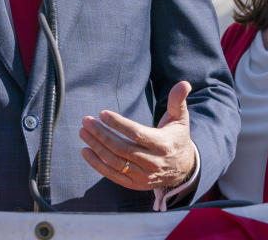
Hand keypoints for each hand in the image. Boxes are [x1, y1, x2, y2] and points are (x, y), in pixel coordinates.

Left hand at [79, 81, 194, 190]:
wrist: (183, 169)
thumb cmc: (176, 137)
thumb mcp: (180, 119)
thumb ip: (178, 101)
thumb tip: (184, 83)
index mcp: (163, 144)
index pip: (137, 134)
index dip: (119, 124)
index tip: (102, 113)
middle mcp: (153, 162)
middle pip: (122, 148)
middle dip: (102, 134)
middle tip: (86, 121)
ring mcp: (143, 176)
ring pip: (115, 162)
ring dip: (97, 147)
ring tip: (83, 132)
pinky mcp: (136, 184)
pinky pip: (113, 176)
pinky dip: (98, 165)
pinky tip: (85, 152)